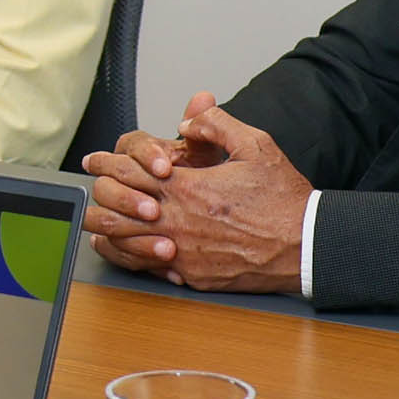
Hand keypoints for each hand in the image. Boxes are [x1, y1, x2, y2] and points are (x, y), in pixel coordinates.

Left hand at [83, 98, 302, 288]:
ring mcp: (184, 254)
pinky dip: (135, 256)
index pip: (130, 173)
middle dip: (99, 196)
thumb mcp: (256, 146)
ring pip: (127, 244)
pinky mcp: (194, 278)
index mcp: (188, 188)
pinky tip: (128, 249)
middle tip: (90, 188)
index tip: (93, 160)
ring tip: (96, 222)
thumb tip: (188, 121)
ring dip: (110, 230)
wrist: (307, 245)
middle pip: (118, 210)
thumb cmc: (283, 198)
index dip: (106, 164)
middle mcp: (179, 223)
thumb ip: (217, 125)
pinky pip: (151, 269)